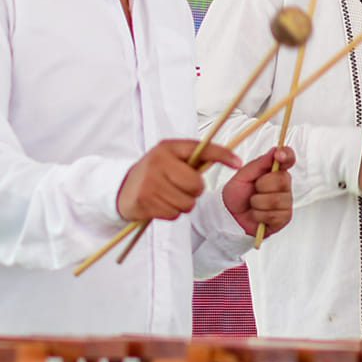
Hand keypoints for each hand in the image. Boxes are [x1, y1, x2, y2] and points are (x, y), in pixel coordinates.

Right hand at [116, 139, 239, 222]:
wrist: (123, 189)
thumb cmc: (155, 172)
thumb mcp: (171, 158)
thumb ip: (195, 158)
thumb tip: (233, 160)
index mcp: (168, 147)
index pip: (201, 149)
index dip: (222, 155)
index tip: (238, 163)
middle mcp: (159, 162)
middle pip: (196, 185)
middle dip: (194, 191)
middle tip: (182, 188)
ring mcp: (151, 182)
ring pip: (187, 203)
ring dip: (183, 204)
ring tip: (170, 196)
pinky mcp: (145, 201)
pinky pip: (174, 214)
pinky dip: (171, 212)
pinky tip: (161, 203)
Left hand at [224, 146, 294, 236]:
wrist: (231, 215)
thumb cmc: (237, 194)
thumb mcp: (242, 176)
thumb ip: (259, 163)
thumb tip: (275, 150)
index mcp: (275, 171)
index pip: (289, 158)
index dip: (287, 155)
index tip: (279, 155)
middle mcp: (284, 185)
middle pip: (281, 180)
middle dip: (261, 186)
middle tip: (254, 190)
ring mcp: (286, 202)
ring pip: (275, 200)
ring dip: (257, 203)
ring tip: (253, 204)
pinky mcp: (284, 218)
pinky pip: (273, 215)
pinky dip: (259, 215)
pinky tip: (257, 214)